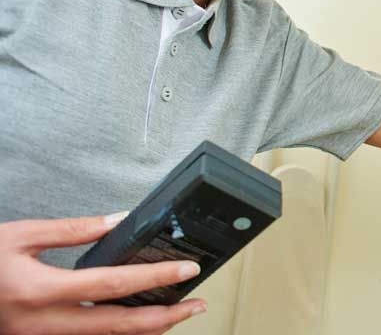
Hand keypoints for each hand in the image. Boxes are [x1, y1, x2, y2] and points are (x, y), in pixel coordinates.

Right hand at [0, 214, 205, 334]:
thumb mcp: (19, 235)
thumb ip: (72, 230)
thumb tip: (117, 220)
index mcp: (41, 292)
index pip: (112, 287)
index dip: (155, 279)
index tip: (187, 269)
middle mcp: (45, 324)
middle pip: (118, 327)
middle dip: (165, 318)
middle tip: (198, 304)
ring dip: (146, 328)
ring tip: (178, 312)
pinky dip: (119, 331)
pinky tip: (140, 320)